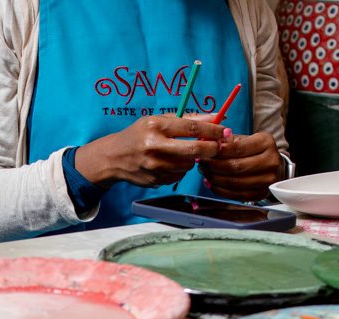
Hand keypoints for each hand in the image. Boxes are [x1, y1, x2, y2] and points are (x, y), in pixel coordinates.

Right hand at [75, 114, 227, 188]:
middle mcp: (154, 147)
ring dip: (192, 160)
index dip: (212, 130)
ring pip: (188, 165)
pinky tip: (169, 163)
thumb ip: (187, 119)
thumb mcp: (158, 120)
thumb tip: (215, 118)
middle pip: (194, 151)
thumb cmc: (139, 134)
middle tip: (217, 147)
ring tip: (182, 153)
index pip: (191, 128)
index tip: (225, 131)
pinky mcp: (155, 180)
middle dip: (211, 149)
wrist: (114, 158)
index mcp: (156, 126)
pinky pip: (178, 175)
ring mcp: (154, 167)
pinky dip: (180, 169)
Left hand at [199, 132, 280, 201]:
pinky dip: (219, 190)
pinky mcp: (260, 194)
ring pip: (234, 182)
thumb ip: (230, 141)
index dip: (218, 151)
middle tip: (201, 162)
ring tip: (205, 172)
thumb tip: (209, 142)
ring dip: (214, 178)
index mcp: (266, 143)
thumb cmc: (256, 151)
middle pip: (235, 166)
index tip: (205, 151)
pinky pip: (235, 194)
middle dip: (213, 165)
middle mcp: (270, 161)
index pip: (238, 148)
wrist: (275, 168)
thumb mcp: (247, 139)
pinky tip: (211, 183)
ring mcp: (267, 180)